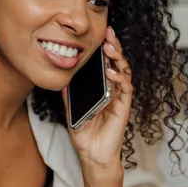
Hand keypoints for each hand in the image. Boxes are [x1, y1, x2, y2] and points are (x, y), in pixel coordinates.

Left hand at [63, 26, 132, 177]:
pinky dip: (120, 78)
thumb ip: (69, 95)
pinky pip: (125, 89)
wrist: (92, 154)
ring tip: (109, 47)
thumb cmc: (85, 134)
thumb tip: (61, 79)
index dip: (105, 48)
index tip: (99, 34)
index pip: (106, 63)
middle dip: (114, 46)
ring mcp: (120, 98)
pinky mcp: (123, 107)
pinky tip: (111, 72)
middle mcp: (113, 90)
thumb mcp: (71, 110)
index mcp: (102, 88)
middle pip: (117, 62)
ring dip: (118, 58)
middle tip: (109, 32)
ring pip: (124, 71)